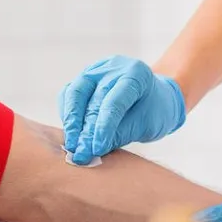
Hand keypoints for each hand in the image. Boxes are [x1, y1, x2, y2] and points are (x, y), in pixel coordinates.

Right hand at [60, 56, 185, 164]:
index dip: (103, 128)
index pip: (114, 103)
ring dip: (71, 122)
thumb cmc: (154, 111)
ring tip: (72, 145)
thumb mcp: (145, 125)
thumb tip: (90, 149)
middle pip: (92, 100)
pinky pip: (68, 95)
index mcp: (135, 74)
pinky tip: (71, 133)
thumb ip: (120, 134)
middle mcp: (113, 67)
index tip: (96, 149)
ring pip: (74, 94)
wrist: (153, 97)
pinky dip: (67, 115)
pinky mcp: (83, 78)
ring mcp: (95, 70)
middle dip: (85, 130)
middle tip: (81, 154)